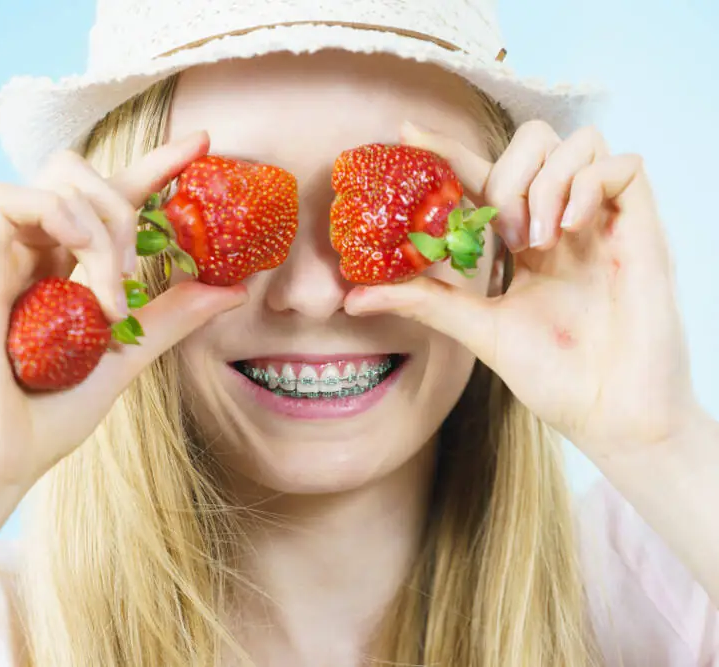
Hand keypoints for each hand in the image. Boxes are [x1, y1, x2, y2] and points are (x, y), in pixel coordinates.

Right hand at [0, 130, 247, 490]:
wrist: (2, 462)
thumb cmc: (51, 417)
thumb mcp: (126, 356)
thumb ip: (169, 318)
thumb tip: (230, 289)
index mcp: (60, 267)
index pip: (107, 196)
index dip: (154, 165)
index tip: (202, 146)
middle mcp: (29, 251)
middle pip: (79, 171)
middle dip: (126, 201)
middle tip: (138, 267)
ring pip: (52, 176)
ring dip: (101, 220)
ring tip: (110, 285)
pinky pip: (5, 198)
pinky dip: (56, 215)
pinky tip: (81, 257)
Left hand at [345, 120, 698, 457]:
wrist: (611, 414)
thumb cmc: (553, 377)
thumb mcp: (477, 329)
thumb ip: (423, 302)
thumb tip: (352, 298)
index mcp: (522, 239)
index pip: (482, 174)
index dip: (446, 148)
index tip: (404, 135)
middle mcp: (561, 219)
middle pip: (534, 139)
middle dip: (507, 173)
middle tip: (503, 234)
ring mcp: (602, 220)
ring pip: (578, 141)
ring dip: (546, 181)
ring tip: (537, 240)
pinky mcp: (642, 226)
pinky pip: (623, 164)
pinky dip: (588, 185)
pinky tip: (570, 230)